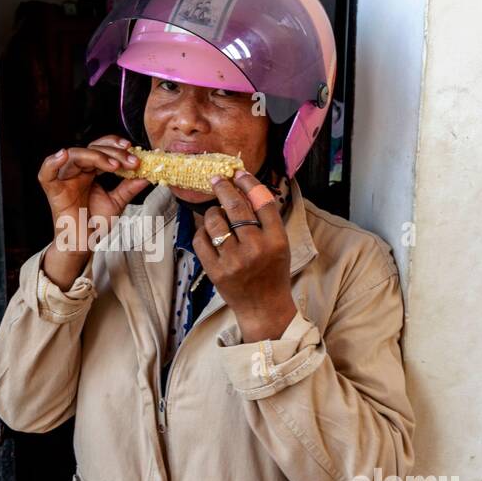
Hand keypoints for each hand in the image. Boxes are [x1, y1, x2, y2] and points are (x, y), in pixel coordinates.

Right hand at [37, 135, 149, 288]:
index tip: (134, 150)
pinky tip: (63, 154)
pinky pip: (46, 173)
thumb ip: (130, 187)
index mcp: (90, 171)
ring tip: (116, 166)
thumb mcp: (117, 202)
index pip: (101, 149)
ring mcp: (64, 179)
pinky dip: (52, 162)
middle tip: (132, 161)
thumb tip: (148, 174)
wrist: (84, 245)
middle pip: (91, 149)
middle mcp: (76, 171)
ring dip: (97, 156)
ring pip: (76, 155)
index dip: (115, 146)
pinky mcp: (53, 190)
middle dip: (113, 152)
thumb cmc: (95, 224)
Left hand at [192, 170, 296, 342]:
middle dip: (223, 187)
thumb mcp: (280, 245)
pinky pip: (201, 239)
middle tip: (216, 178)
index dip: (248, 182)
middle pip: (236, 207)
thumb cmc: (272, 272)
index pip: (262, 201)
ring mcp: (234, 261)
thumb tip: (244, 188)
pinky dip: (202, 231)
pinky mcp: (216, 271)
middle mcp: (256, 249)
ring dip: (212, 211)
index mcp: (277, 240)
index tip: (238, 173)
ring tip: (215, 212)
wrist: (264, 307)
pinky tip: (208, 231)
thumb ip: (266, 219)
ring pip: (215, 221)